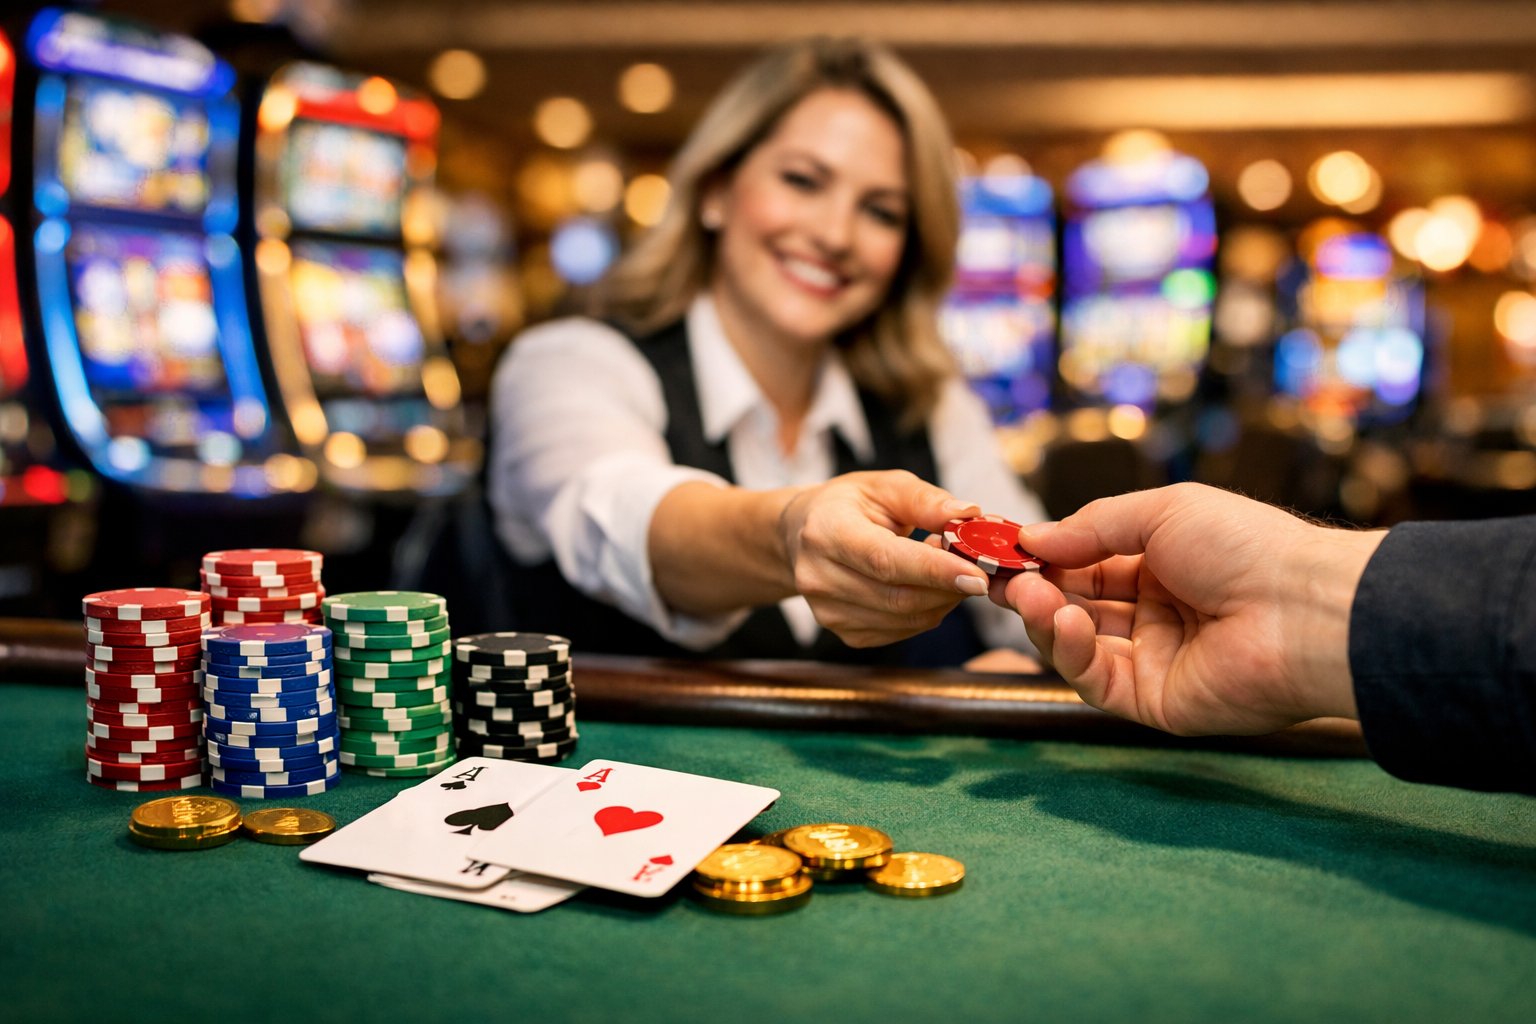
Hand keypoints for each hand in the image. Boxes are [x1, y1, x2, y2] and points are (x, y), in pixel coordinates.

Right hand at [779, 470, 989, 646]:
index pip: (885, 561)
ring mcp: (828, 612)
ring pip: (905, 619)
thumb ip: (926, 500)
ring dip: (942, 599)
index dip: (934, 570)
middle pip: (899, 597)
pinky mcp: (844, 633)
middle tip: (972, 563)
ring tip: (946, 568)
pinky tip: (926, 586)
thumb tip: (969, 514)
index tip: (977, 574)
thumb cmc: (848, 506)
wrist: (802, 535)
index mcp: (826, 532)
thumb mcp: (883, 486)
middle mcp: (819, 577)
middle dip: (948, 586)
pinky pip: (902, 631)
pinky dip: (927, 611)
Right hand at [998, 483, 1383, 734]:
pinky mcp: (1154, 702)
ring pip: (1078, 645)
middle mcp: (1157, 614)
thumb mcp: (1161, 513)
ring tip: (1025, 594)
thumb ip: (1091, 527)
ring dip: (1046, 618)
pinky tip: (1067, 622)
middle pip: (1075, 606)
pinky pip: (1097, 681)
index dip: (1045, 559)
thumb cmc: (1246, 547)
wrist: (1305, 611)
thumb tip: (1031, 537)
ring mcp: (1154, 660)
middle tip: (998, 575)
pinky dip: (1072, 652)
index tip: (1003, 550)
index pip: (1087, 565)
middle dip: (1035, 590)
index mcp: (1164, 566)